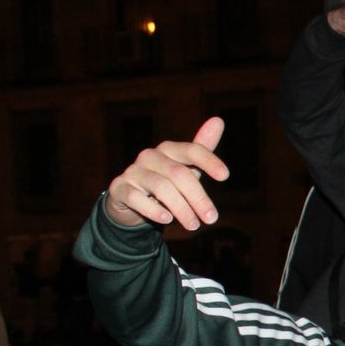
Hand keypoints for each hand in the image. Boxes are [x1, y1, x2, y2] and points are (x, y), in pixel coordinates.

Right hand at [105, 118, 229, 229]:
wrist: (131, 201)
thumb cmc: (165, 182)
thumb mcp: (186, 168)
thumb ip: (202, 149)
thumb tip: (218, 120)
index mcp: (169, 150)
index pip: (191, 150)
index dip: (208, 160)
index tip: (225, 176)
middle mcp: (150, 157)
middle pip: (179, 174)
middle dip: (198, 198)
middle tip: (212, 218)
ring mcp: (133, 172)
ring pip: (161, 187)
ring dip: (181, 209)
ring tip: (194, 225)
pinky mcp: (119, 188)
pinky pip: (136, 197)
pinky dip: (153, 209)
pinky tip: (167, 219)